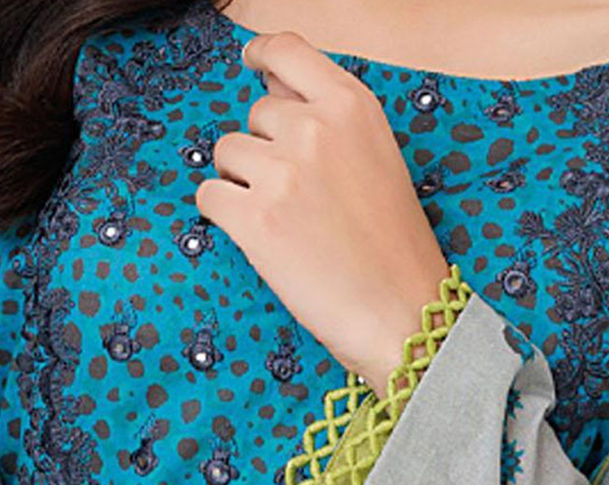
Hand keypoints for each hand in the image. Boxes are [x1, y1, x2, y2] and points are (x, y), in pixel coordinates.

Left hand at [195, 31, 450, 396]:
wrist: (399, 308)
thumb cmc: (391, 243)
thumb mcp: (375, 156)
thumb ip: (327, 118)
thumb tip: (270, 85)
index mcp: (351, 106)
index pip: (289, 51)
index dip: (263, 55)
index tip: (251, 63)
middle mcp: (314, 129)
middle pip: (253, 115)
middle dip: (263, 150)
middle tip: (296, 196)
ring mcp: (281, 173)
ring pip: (225, 155)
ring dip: (240, 183)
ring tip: (281, 219)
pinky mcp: (253, 218)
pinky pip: (208, 196)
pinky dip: (221, 215)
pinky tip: (256, 235)